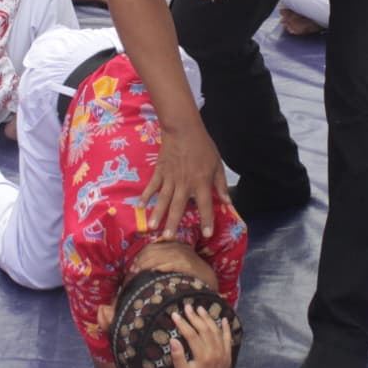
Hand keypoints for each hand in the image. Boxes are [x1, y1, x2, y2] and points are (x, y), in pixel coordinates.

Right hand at [138, 122, 227, 238]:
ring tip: (152, 228)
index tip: (207, 234)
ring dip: (158, 214)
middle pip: (179, 206)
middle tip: (169, 238)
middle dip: (174, 223)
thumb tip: (227, 202)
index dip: (207, 220)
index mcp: (201, 182)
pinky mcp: (160, 171)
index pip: (205, 204)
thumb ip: (220, 184)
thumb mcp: (217, 164)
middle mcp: (185, 183)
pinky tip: (140, 206)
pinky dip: (146, 196)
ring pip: (163, 199)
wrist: (183, 129)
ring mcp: (170, 178)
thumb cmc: (203, 146)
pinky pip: (152, 186)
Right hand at [170, 303, 233, 367]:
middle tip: (187, 307)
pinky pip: (228, 340)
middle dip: (195, 317)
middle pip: (205, 330)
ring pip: (216, 332)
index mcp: (203, 357)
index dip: (183, 323)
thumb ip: (178, 356)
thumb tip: (173, 340)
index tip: (175, 314)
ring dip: (208, 319)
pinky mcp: (227, 357)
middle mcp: (215, 353)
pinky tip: (223, 319)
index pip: (192, 335)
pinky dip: (226, 329)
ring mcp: (223, 354)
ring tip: (200, 309)